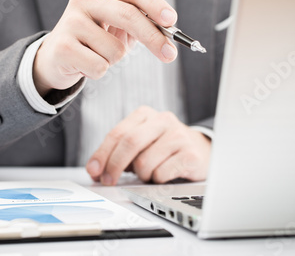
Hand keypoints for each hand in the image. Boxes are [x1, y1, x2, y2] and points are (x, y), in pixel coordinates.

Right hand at [33, 0, 178, 95]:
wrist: (56, 57)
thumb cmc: (94, 41)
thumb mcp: (119, 28)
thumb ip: (143, 26)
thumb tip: (169, 39)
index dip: (155, 5)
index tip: (172, 21)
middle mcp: (83, 0)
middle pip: (128, 15)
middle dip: (153, 38)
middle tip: (170, 55)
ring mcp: (70, 22)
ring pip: (116, 49)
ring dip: (113, 60)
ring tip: (97, 55)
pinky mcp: (62, 46)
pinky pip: (100, 66)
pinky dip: (98, 72)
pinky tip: (84, 64)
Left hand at [86, 106, 211, 185]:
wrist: (201, 150)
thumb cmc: (164, 148)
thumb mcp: (140, 143)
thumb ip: (118, 152)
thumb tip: (96, 170)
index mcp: (145, 114)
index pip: (117, 133)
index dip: (102, 154)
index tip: (93, 171)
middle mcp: (162, 120)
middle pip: (130, 143)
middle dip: (114, 165)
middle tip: (108, 181)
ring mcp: (178, 135)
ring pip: (144, 162)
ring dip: (141, 175)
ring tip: (149, 173)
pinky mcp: (190, 154)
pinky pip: (161, 174)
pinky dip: (157, 180)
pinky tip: (164, 175)